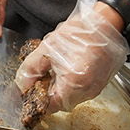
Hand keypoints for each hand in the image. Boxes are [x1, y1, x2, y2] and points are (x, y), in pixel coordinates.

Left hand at [16, 0, 128, 114]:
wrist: (106, 23)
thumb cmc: (79, 32)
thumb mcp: (46, 48)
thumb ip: (30, 70)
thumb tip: (24, 85)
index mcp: (73, 82)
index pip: (51, 106)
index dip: (40, 100)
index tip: (35, 91)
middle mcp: (88, 90)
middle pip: (62, 103)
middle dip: (51, 93)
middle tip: (47, 75)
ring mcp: (97, 88)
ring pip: (73, 97)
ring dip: (63, 88)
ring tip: (62, 67)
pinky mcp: (102, 83)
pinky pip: (84, 90)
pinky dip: (75, 83)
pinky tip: (73, 67)